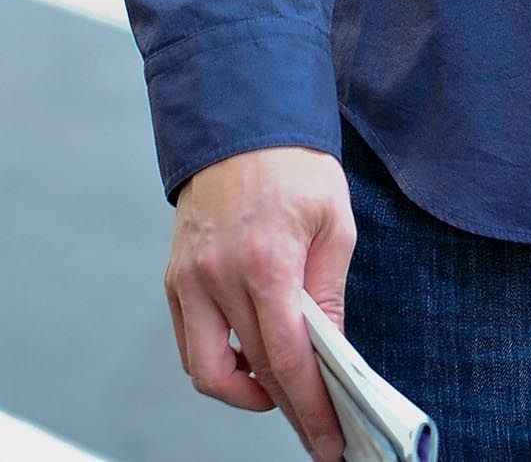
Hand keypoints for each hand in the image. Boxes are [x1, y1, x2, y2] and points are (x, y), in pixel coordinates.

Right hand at [165, 144, 355, 460]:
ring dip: (244, 391)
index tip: (328, 438)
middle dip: (286, 409)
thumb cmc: (295, 165)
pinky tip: (251, 355)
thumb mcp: (334, 221)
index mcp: (266, 260)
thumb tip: (332, 353)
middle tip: (315, 426)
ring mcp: (188, 280)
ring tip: (282, 385)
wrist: (240, 121)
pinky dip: (219, 362)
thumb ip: (329, 293)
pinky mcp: (173, 279)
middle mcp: (218, 277)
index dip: (308, 406)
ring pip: (206, 371)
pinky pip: (191, 344)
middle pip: (249, 372)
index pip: (285, 357)